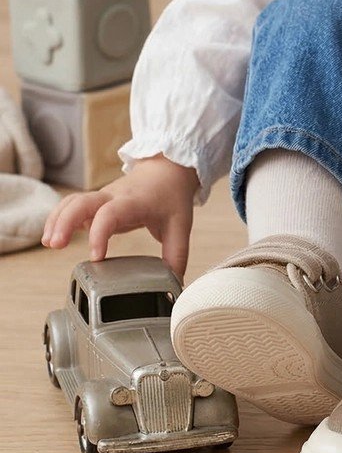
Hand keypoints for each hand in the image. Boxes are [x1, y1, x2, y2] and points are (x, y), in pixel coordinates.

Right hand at [41, 154, 199, 279]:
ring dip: (57, 219)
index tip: (97, 257)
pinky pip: (71, 205)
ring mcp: (102, 197)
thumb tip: (174, 283)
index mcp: (134, 202)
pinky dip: (58, 218)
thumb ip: (176, 255)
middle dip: (65, 222)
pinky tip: (52, 236)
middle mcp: (114, 197)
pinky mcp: (96, 202)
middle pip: (82, 202)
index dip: (100, 233)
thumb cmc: (171, 196)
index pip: (110, 213)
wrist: (167, 170)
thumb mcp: (180, 226)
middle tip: (56, 245)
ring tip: (50, 243)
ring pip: (72, 201)